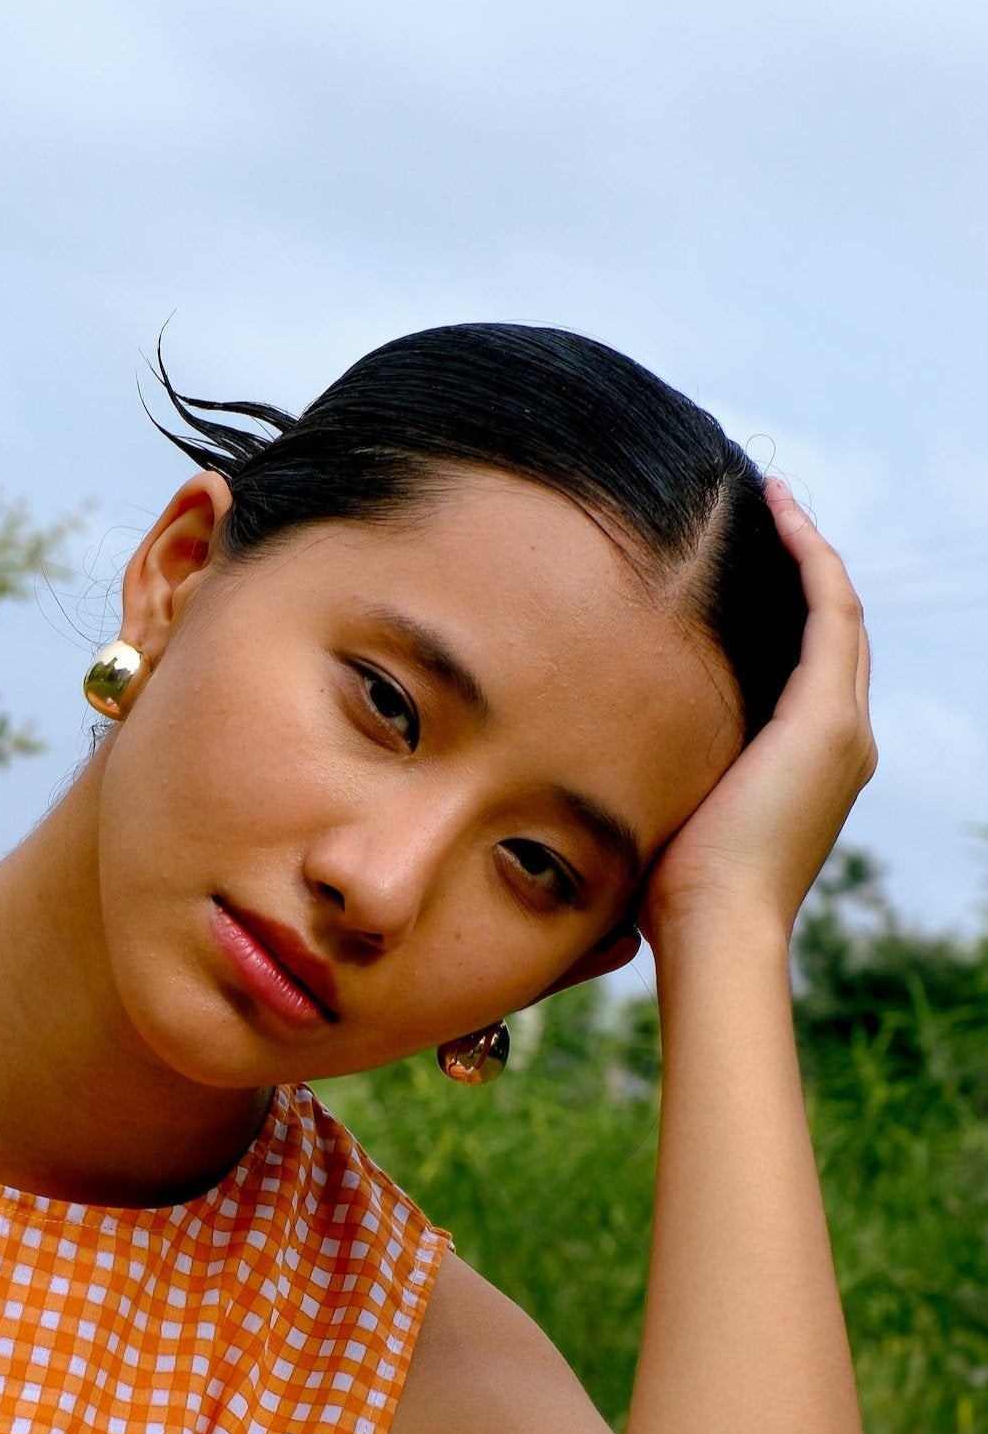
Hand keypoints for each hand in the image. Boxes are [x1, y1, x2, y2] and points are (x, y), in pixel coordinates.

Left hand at [643, 480, 875, 952]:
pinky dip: (810, 557)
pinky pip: (830, 609)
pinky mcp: (825, 718)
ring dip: (809, 549)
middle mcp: (839, 743)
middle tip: (767, 514)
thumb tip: (593, 762)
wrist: (711, 932)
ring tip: (774, 501)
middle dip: (804, 569)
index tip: (743, 567)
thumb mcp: (669, 817)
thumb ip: (658, 779)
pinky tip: (781, 514)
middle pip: (831, 633)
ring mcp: (840, 729)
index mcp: (807, 768)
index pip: (807, 670)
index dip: (787, 613)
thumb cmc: (673, 899)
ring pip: (838, 612)